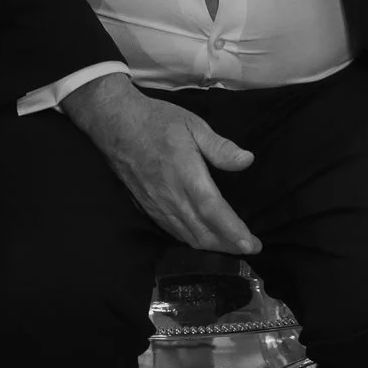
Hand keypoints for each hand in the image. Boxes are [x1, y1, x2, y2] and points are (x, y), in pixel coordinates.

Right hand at [61, 74, 259, 254]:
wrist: (115, 124)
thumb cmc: (157, 121)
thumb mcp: (192, 124)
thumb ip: (219, 146)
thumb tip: (247, 160)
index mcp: (185, 174)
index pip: (212, 210)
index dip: (233, 231)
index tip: (252, 245)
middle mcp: (171, 196)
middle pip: (203, 232)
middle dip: (229, 245)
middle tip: (251, 246)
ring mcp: (158, 205)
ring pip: (189, 237)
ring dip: (213, 246)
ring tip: (233, 246)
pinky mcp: (149, 208)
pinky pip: (174, 232)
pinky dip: (193, 240)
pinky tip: (204, 237)